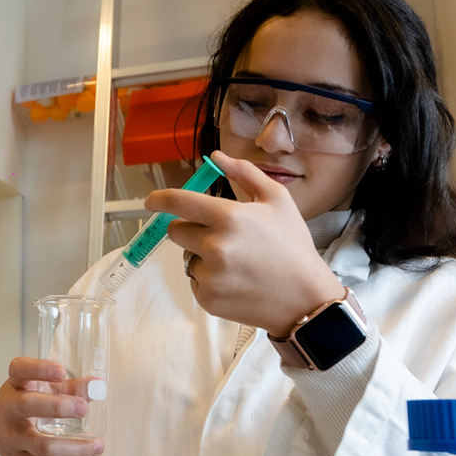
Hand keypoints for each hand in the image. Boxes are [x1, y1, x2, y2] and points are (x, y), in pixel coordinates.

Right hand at [0, 357, 105, 455]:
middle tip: (83, 408)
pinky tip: (87, 451)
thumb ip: (69, 388)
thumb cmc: (18, 410)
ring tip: (96, 444)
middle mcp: (10, 410)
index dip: (39, 369)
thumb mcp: (38, 392)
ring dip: (71, 446)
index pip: (19, 370)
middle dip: (56, 406)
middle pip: (27, 405)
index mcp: (15, 386)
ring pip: (40, 444)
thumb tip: (97, 385)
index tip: (61, 371)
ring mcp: (12, 437)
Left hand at [151, 150, 343, 338]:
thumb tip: (215, 157)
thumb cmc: (292, 245)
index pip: (179, 203)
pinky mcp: (207, 299)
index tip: (151, 201)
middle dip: (189, 228)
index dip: (160, 200)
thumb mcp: (277, 199)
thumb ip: (244, 173)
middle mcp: (214, 247)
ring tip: (236, 261)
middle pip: (176, 231)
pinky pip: (195, 281)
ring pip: (187, 257)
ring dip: (202, 255)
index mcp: (229, 218)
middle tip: (217, 234)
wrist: (304, 297)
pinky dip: (209, 278)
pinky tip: (235, 279)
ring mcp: (209, 275)